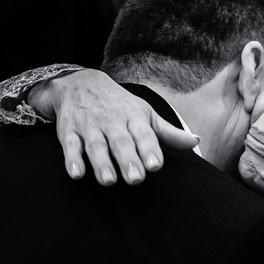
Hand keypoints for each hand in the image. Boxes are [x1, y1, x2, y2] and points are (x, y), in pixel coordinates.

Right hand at [28, 69, 199, 184]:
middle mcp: (112, 121)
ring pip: (95, 145)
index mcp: (133, 117)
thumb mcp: (144, 113)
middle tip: (135, 178)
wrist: (80, 83)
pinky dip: (72, 159)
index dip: (150, 149)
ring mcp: (89, 126)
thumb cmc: (119, 104)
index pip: (143, 134)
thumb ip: (168, 133)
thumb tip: (195, 142)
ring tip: (109, 180)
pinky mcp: (68, 131)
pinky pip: (69, 145)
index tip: (155, 165)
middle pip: (120, 141)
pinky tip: (77, 173)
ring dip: (101, 163)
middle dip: (127, 159)